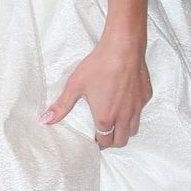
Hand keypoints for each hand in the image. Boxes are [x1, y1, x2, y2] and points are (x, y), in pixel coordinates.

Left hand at [41, 30, 151, 149]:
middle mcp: (124, 116)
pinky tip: (125, 102)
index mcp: (105, 117)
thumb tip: (45, 120)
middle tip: (104, 134)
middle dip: (112, 141)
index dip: (98, 142)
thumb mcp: (75, 85)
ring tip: (115, 122)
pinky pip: (140, 112)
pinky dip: (133, 113)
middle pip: (121, 141)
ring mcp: (137, 107)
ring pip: (133, 129)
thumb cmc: (99, 65)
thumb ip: (61, 106)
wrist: (123, 47)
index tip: (94, 138)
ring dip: (124, 130)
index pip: (105, 142)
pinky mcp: (145, 96)